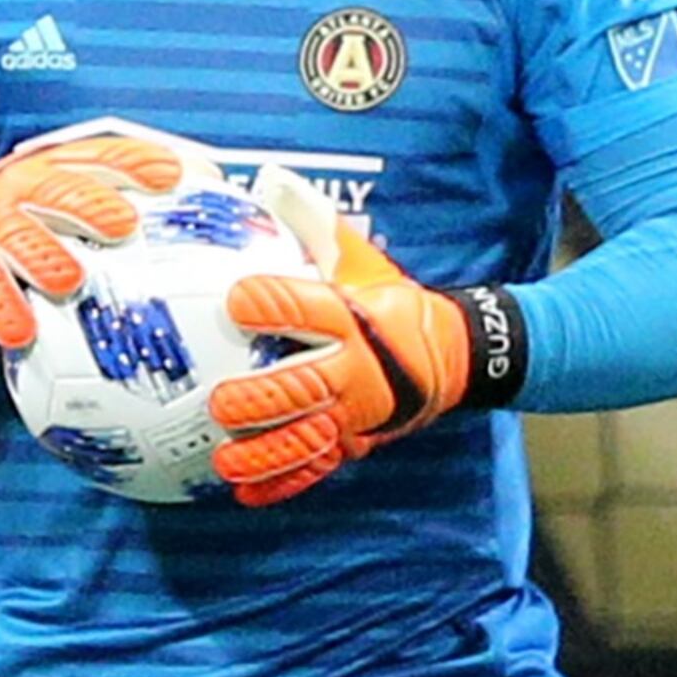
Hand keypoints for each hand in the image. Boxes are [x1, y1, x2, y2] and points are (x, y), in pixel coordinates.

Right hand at [0, 130, 182, 350]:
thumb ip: (131, 189)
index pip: (102, 156)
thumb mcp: (77, 186)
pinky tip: (22, 332)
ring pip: (19, 239)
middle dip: (89, 205)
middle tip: (120, 224)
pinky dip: (3, 311)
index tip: (169, 175)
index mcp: (60, 166)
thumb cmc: (40, 211)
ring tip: (69, 279)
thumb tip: (212, 186)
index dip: (134, 163)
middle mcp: (26, 189)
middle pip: (58, 190)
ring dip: (45, 258)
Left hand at [207, 168, 523, 504]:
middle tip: (223, 403)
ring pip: (307, 439)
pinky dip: (282, 485)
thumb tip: (269, 181)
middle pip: (304, 387)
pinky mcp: (355, 443)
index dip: (272, 303)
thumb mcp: (363, 261)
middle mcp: (357, 370)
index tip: (238, 300)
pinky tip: (245, 494)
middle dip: (261, 398)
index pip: (309, 307)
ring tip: (226, 461)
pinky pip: (317, 469)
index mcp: (355, 318)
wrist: (453, 355)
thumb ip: (315, 226)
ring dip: (265, 453)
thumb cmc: (391, 303)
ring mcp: (357, 414)